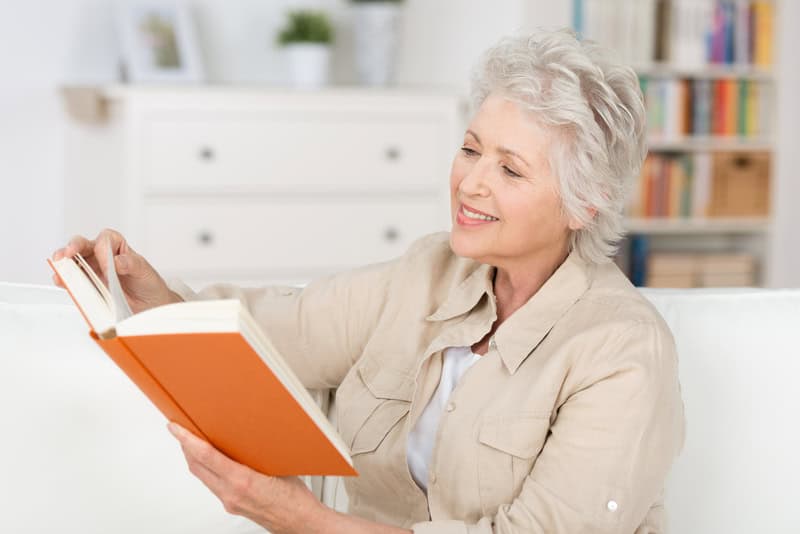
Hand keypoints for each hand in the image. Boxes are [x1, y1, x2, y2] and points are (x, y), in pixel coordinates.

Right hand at [51, 228, 182, 313]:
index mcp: (117, 248)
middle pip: (83, 246)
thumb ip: (131, 263)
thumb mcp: (144, 270)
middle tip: (68, 254)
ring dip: (64, 264)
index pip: (106, 239)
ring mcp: (93, 272)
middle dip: (73, 248)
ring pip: (73, 263)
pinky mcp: (88, 287)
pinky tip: (62, 281)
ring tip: (60, 268)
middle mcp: (101, 258)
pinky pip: (73, 282)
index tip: (107, 262)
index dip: (103, 248)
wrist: (150, 305)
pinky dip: (66, 281)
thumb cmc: (147, 283)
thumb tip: (117, 261)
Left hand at [167, 422, 325, 533]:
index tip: (176, 428)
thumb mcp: (278, 466)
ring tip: (194, 442)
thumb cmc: (295, 499)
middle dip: (186, 446)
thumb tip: (245, 435)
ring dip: (194, 458)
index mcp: (242, 481)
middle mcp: (231, 493)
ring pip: (202, 477)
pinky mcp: (231, 506)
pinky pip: (212, 485)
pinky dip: (206, 470)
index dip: (188, 440)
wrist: (300, 522)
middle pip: (197, 467)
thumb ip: (256, 453)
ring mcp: (229, 501)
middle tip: (180, 430)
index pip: (206, 456)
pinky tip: (212, 462)